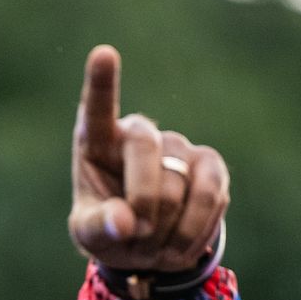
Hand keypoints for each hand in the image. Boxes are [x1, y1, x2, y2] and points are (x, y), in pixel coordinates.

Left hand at [69, 45, 228, 274]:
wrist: (147, 244)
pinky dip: (194, 230)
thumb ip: (99, 227)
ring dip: (165, 229)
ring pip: (178, 183)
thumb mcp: (90, 234)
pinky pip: (210, 195)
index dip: (102, 84)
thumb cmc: (109, 228)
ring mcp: (178, 145)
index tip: (104, 54)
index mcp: (98, 142)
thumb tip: (126, 222)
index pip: (98, 110)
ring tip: (153, 245)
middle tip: (135, 236)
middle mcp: (139, 133)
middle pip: (145, 150)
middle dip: (141, 203)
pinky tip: (180, 244)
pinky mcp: (210, 165)